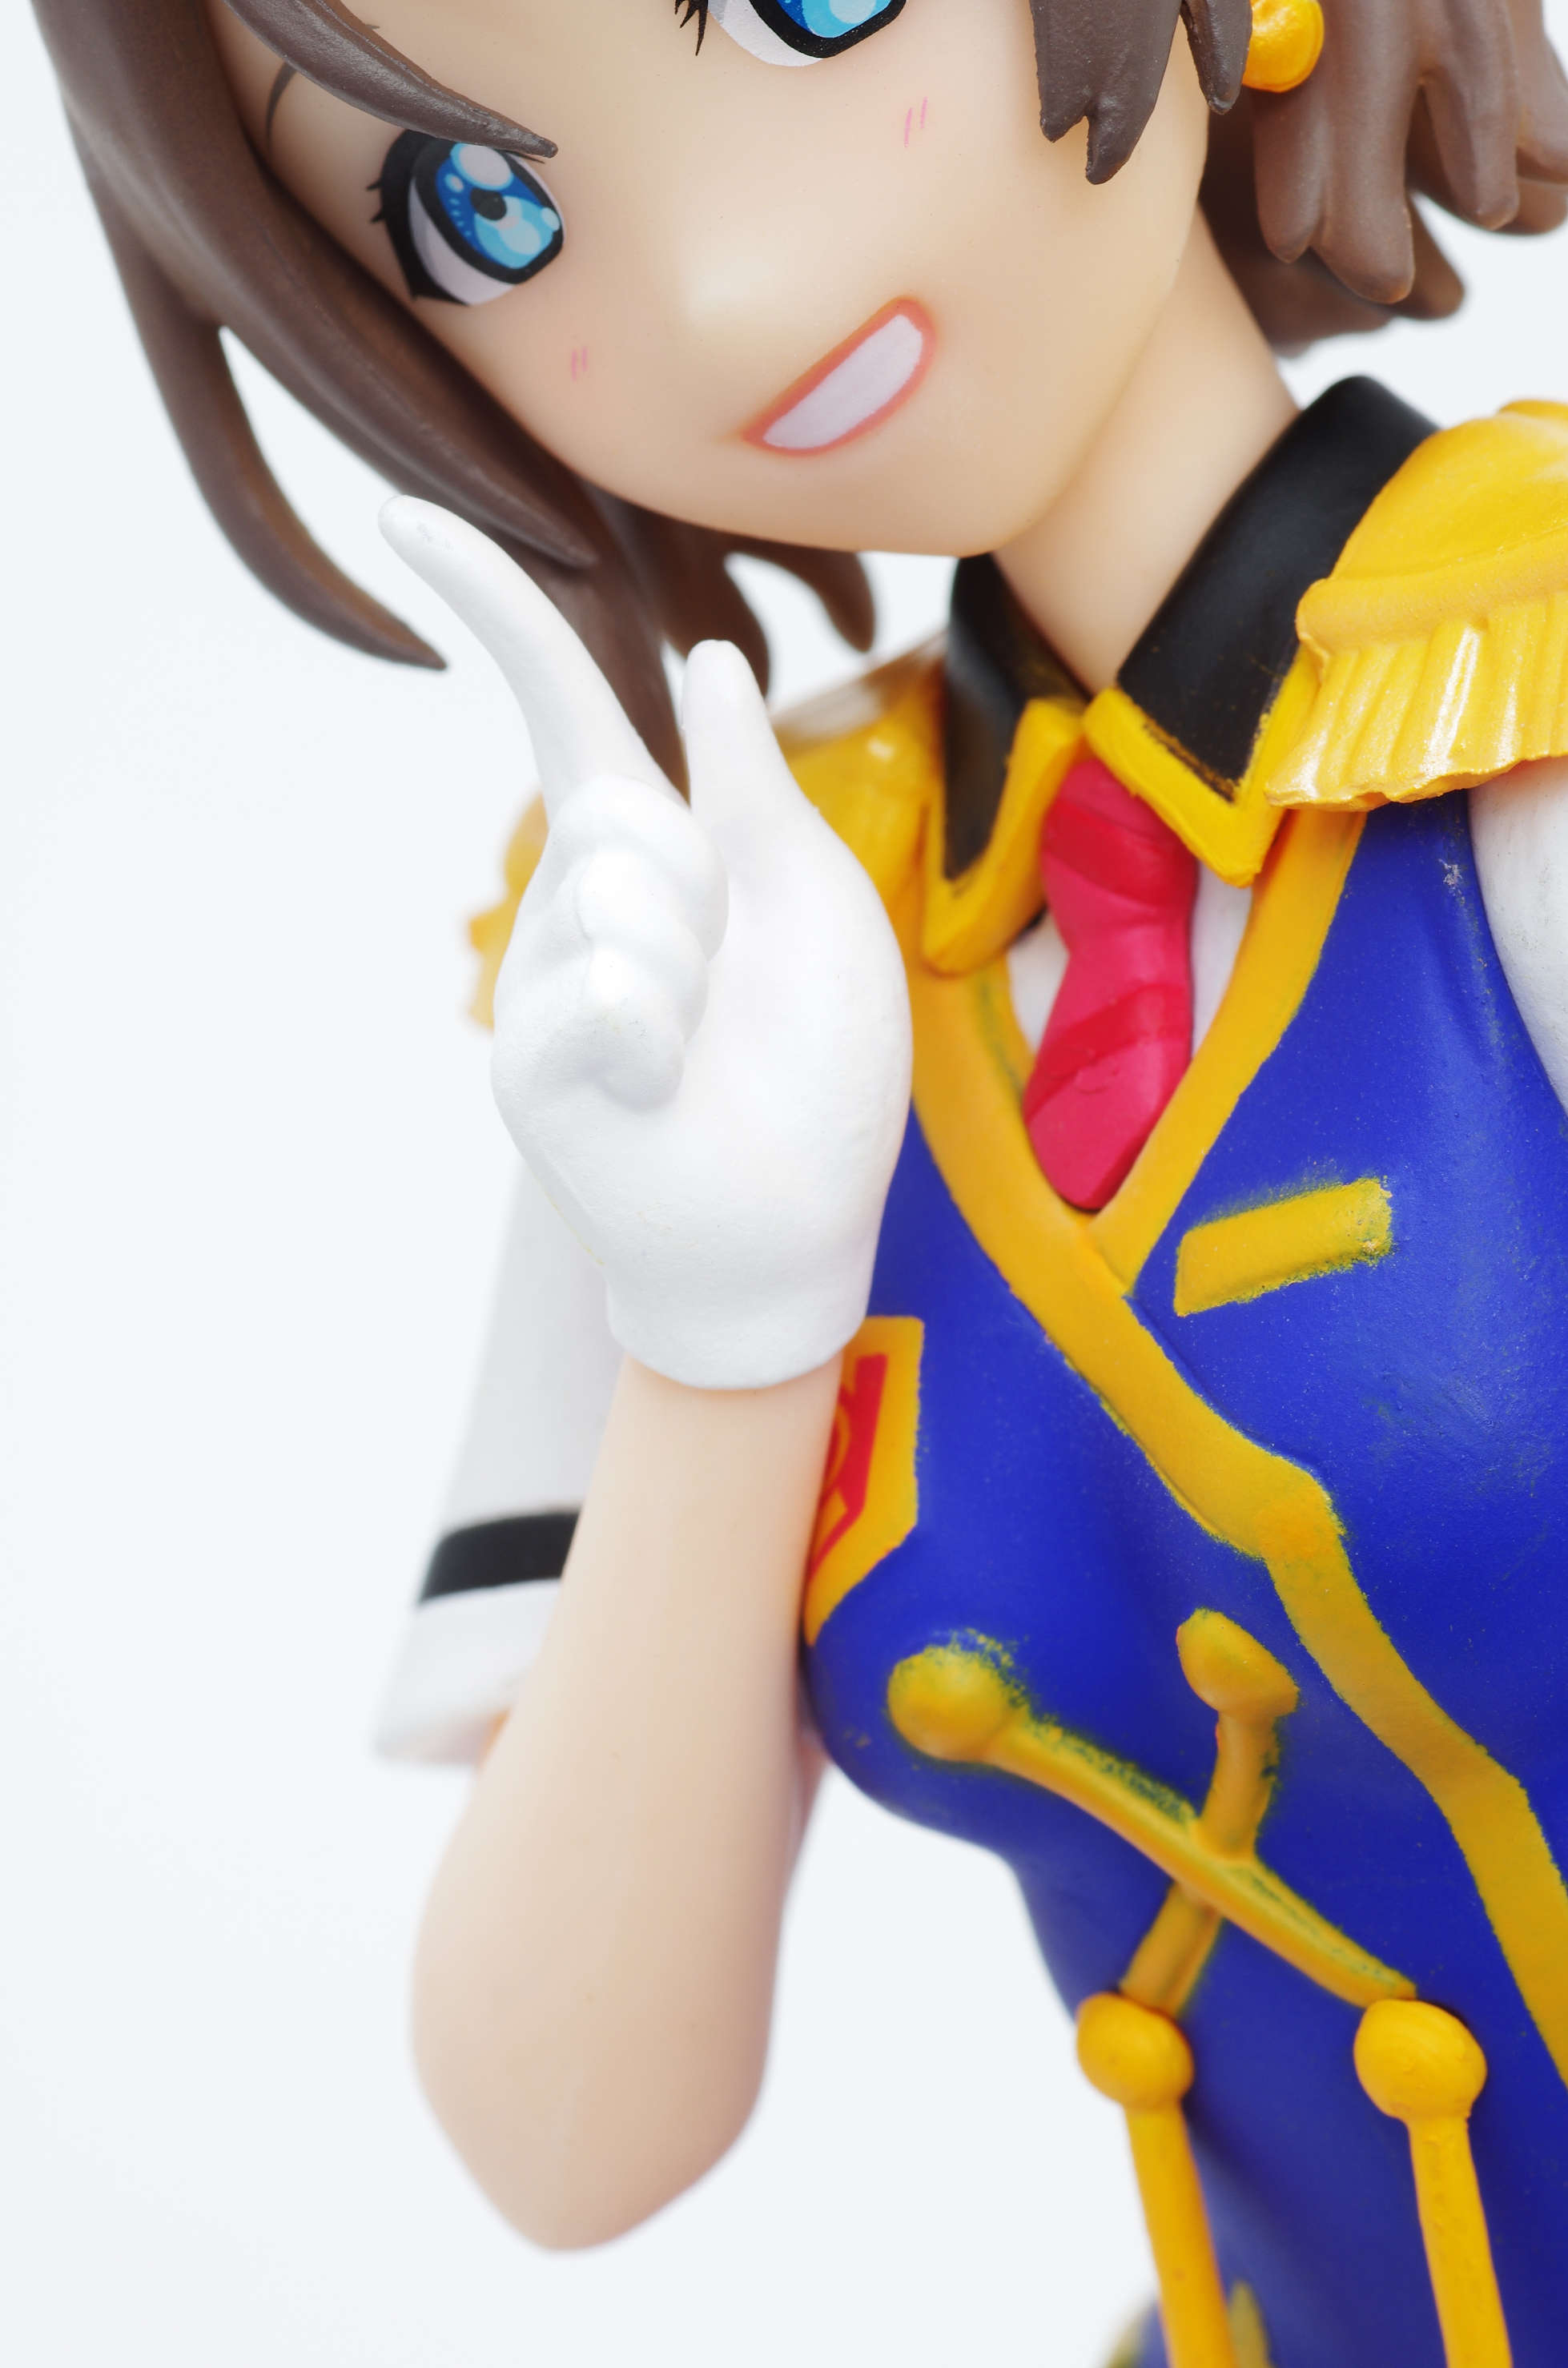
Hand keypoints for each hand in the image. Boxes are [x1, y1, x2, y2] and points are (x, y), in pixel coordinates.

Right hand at [381, 499, 911, 1389]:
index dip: (493, 607)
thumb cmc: (815, 1061)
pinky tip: (669, 1094)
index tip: (407, 518)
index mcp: (651, 848)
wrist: (794, 1221)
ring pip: (617, 900)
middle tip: (732, 991)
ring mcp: (540, 982)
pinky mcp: (529, 1064)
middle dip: (706, 894)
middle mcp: (576, 902)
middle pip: (617, 813)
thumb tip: (708, 657)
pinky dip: (664, 1041)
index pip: (558, 703)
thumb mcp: (812, 894)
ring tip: (705, 1051)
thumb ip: (749, 783)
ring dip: (697, 975)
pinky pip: (600, 992)